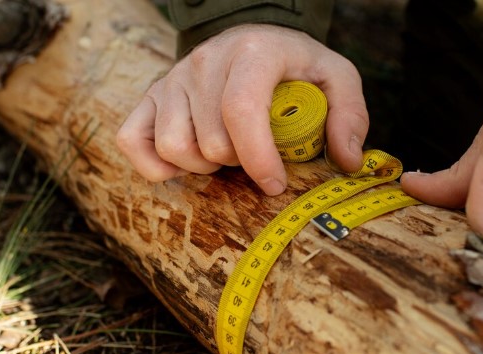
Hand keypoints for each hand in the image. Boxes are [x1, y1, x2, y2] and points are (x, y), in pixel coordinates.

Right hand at [116, 24, 367, 194]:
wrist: (253, 40)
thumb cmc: (295, 66)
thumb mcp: (336, 78)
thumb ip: (350, 116)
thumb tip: (347, 161)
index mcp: (252, 53)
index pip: (242, 111)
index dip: (258, 159)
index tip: (275, 184)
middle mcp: (204, 61)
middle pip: (211, 141)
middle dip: (239, 163)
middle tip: (255, 154)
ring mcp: (172, 78)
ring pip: (174, 148)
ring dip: (204, 166)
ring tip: (226, 154)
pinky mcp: (151, 96)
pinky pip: (133, 142)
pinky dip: (157, 166)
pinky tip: (187, 164)